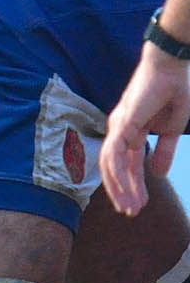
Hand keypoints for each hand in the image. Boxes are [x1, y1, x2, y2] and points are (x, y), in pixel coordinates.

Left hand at [100, 47, 189, 215]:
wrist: (172, 69)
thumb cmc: (172, 93)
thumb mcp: (170, 130)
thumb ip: (164, 152)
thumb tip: (159, 174)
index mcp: (130, 133)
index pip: (127, 166)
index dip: (133, 186)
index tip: (140, 206)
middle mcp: (119, 132)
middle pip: (114, 169)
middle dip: (122, 192)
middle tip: (130, 213)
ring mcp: (118, 126)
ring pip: (110, 164)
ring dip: (119, 187)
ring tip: (129, 206)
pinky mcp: (122, 122)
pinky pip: (115, 151)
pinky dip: (118, 170)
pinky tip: (124, 185)